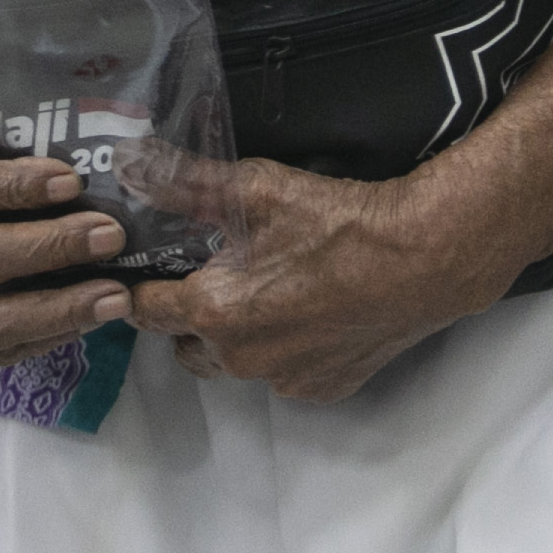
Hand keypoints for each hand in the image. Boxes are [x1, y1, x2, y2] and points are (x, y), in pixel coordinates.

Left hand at [123, 152, 511, 403]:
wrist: (422, 260)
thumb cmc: (337, 223)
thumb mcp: (255, 189)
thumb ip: (184, 181)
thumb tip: (130, 164)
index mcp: (214, 313)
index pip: (144, 310)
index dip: (141, 285)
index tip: (148, 267)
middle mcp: (240, 359)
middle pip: (185, 343)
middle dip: (187, 314)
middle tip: (211, 272)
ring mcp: (283, 380)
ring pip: (235, 362)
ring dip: (235, 335)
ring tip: (262, 290)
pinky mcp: (323, 387)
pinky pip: (283, 373)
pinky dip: (284, 349)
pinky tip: (307, 311)